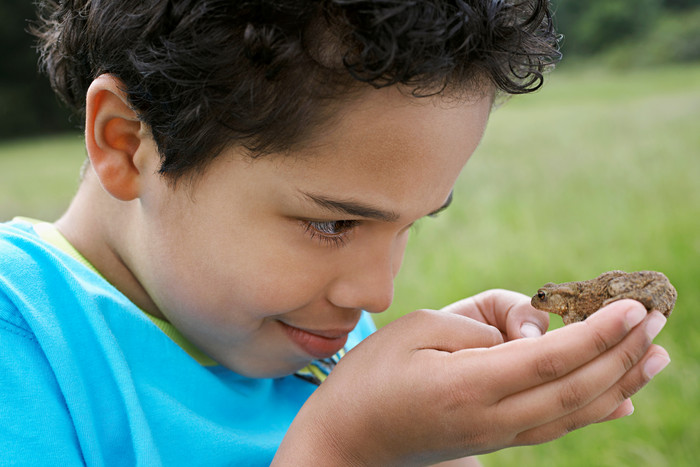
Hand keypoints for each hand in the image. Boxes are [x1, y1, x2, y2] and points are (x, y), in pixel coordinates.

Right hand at [273, 297, 668, 465]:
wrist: (348, 441)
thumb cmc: (371, 376)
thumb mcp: (416, 330)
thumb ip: (479, 328)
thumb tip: (528, 334)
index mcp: (469, 385)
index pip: (552, 358)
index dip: (598, 332)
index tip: (634, 306)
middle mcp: (494, 419)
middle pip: (576, 387)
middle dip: (622, 351)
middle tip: (658, 317)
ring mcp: (498, 436)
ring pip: (575, 411)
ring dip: (622, 380)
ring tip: (658, 354)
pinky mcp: (496, 441)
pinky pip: (558, 426)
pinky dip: (597, 410)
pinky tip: (624, 397)